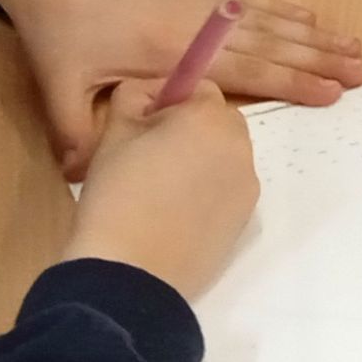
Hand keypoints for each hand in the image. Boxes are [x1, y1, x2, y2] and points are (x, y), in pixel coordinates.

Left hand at [0, 0, 361, 173]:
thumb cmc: (56, 28)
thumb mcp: (59, 87)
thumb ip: (77, 135)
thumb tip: (88, 180)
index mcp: (173, 52)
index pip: (245, 71)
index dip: (290, 84)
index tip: (332, 94)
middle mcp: (199, 24)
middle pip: (271, 45)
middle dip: (319, 61)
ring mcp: (201, 1)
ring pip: (269, 21)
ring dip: (313, 35)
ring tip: (355, 47)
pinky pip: (251, 0)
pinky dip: (285, 10)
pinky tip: (309, 16)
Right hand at [68, 78, 258, 302]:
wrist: (129, 273)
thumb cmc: (117, 194)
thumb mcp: (113, 132)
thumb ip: (136, 97)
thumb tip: (152, 94)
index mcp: (210, 119)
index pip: (199, 88)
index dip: (169, 102)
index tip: (141, 126)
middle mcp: (240, 148)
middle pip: (219, 122)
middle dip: (191, 129)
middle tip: (149, 156)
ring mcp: (248, 189)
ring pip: (225, 158)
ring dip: (202, 161)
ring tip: (159, 190)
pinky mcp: (245, 223)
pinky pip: (228, 192)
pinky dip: (208, 194)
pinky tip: (174, 216)